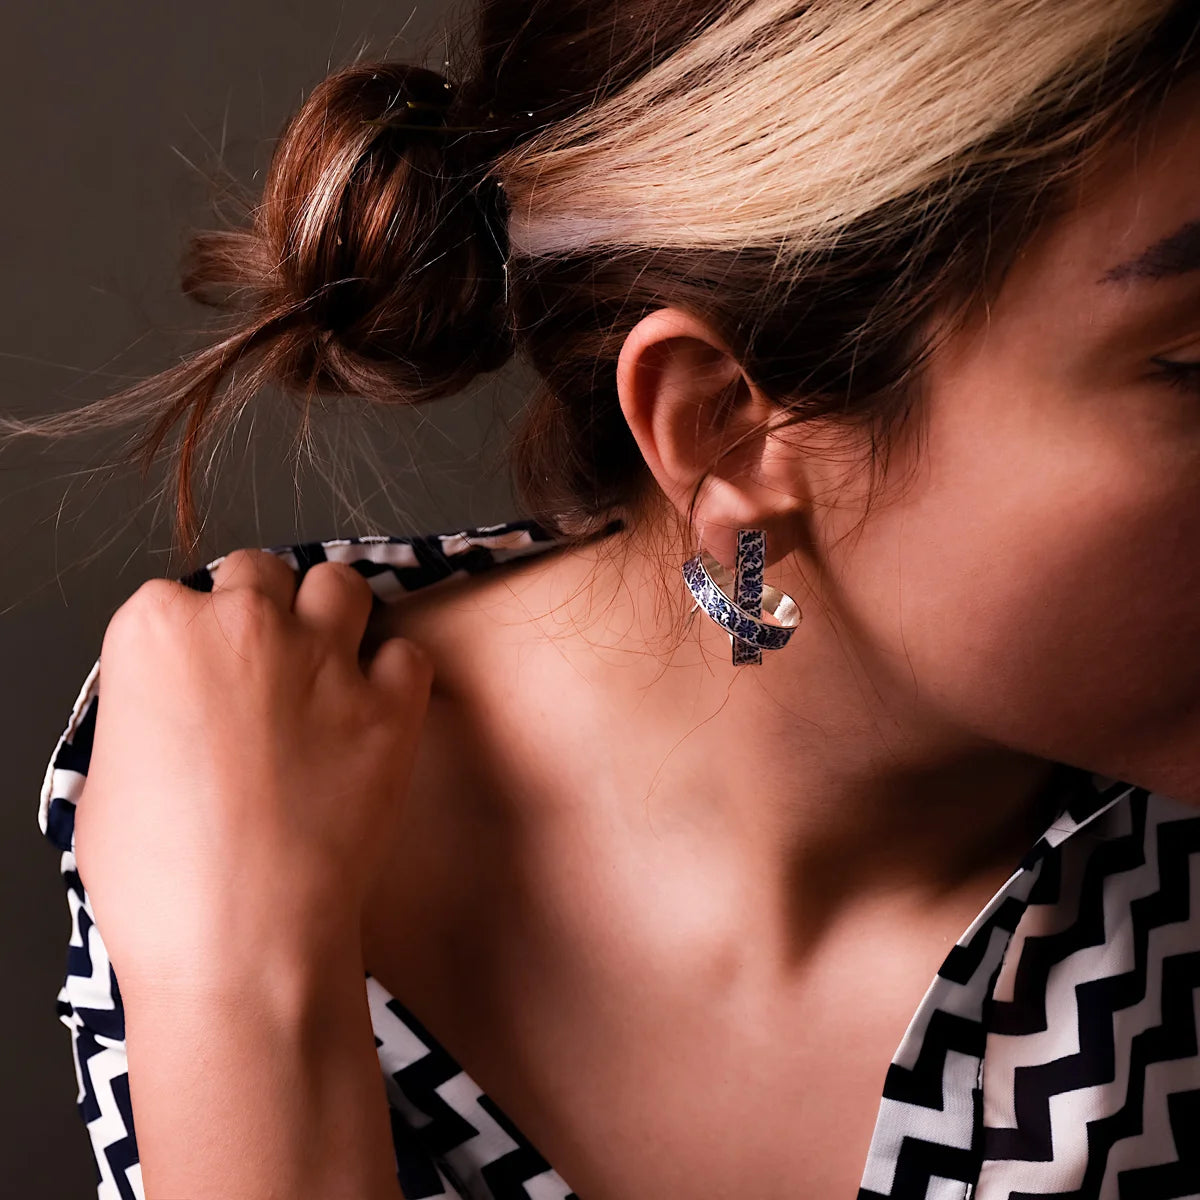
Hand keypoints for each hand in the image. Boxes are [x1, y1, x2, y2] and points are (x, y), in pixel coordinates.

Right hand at [73, 548, 433, 998]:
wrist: (240, 944)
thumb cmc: (159, 884)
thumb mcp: (108, 779)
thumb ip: (149, 711)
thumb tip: (177, 704)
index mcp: (157, 632)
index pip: (178, 596)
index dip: (193, 637)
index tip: (202, 676)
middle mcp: (243, 625)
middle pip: (258, 572)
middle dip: (260, 607)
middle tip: (262, 664)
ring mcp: (323, 660)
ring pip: (338, 584)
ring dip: (331, 615)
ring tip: (325, 666)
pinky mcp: (388, 704)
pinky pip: (407, 654)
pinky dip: (395, 677)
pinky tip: (375, 712)